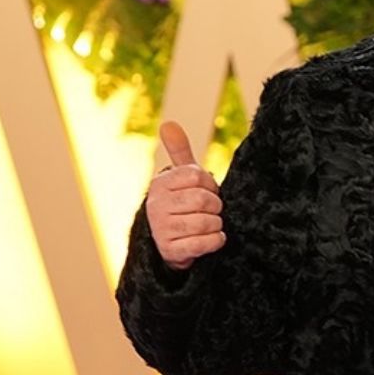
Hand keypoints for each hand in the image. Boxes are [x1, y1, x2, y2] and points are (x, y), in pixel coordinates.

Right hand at [146, 120, 225, 270]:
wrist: (170, 243)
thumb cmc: (182, 205)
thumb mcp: (181, 178)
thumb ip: (179, 152)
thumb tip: (168, 123)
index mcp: (160, 184)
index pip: (197, 176)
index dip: (211, 184)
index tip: (209, 191)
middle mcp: (156, 206)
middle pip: (203, 201)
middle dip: (216, 206)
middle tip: (213, 210)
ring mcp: (162, 229)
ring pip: (205, 223)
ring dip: (216, 225)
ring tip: (211, 224)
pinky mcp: (171, 251)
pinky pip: (203, 243)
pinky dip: (216, 241)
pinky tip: (214, 238)